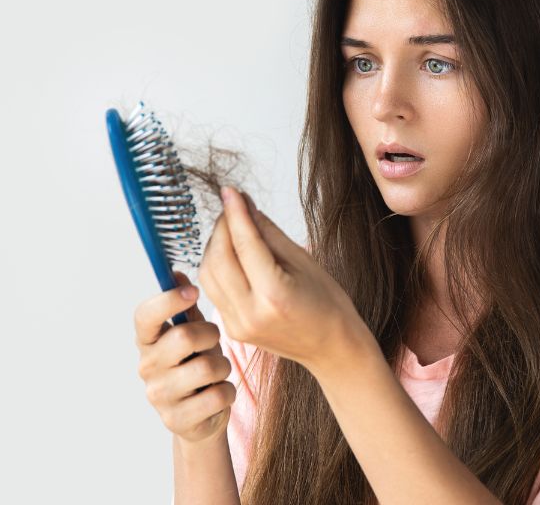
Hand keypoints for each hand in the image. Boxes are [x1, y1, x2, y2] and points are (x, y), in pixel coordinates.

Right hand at [134, 271, 236, 444]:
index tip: (194, 291)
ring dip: (223, 366)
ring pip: (208, 367)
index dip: (168, 300)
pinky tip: (217, 394)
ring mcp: (158, 395)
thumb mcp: (193, 331)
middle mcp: (146, 366)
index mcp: (147, 339)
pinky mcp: (176, 419)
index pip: (145, 315)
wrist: (200, 415)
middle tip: (213, 342)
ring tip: (216, 371)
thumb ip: (185, 306)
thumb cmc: (196, 363)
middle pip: (184, 337)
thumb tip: (176, 274)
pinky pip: (219, 395)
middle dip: (211, 336)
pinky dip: (228, 392)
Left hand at [198, 186, 367, 372]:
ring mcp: (237, 325)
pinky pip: (213, 290)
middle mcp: (250, 313)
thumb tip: (245, 205)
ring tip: (233, 230)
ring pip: (208, 274)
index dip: (235, 213)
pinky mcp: (232, 329)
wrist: (331, 348)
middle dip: (221, 228)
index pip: (244, 245)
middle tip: (233, 208)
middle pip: (218, 259)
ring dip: (214, 246)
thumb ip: (268, 233)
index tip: (231, 191)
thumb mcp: (304, 261)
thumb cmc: (327, 304)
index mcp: (274, 295)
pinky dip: (216, 266)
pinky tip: (231, 254)